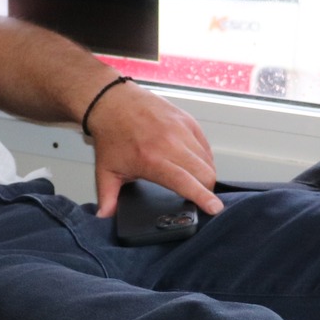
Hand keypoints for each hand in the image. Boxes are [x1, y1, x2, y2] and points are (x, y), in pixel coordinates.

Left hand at [87, 82, 221, 216]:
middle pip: (204, 173)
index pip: (185, 181)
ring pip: (207, 160)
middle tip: (199, 198)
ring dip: (205, 174)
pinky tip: (194, 164)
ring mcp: (181, 129)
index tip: (214, 208)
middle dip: (206, 190)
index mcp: (151, 159)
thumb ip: (108, 198)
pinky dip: (204, 158)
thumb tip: (104, 218)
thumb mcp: (106, 171)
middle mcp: (170, 143)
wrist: (112, 101)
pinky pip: (205, 145)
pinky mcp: (187, 120)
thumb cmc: (111, 134)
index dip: (202, 197)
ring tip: (195, 181)